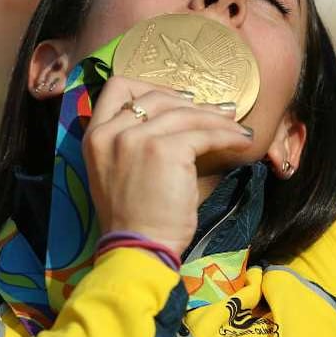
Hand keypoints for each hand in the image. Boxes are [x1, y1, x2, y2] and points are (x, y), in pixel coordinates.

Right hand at [82, 77, 252, 258]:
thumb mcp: (118, 172)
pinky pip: (203, 134)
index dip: (150, 87)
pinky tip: (240, 142)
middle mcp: (111, 132)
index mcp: (95, 137)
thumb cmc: (134, 219)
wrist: (137, 249)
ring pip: (184, 113)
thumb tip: (181, 118)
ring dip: (215, 118)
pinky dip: (226, 135)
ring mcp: (136, 139)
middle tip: (216, 112)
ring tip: (235, 127)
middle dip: (190, 102)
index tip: (176, 100)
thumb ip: (134, 142)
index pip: (117, 88)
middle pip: (155, 96)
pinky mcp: (166, 150)